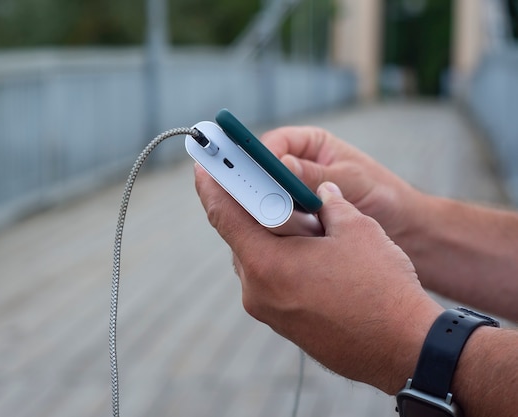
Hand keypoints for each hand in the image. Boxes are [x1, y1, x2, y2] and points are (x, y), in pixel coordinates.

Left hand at [194, 166, 442, 393]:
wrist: (406, 348)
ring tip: (308, 226)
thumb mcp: (356, 229)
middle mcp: (257, 291)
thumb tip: (322, 194)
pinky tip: (315, 256)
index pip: (223, 215)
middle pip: (241, 237)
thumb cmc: (381, 287)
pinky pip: (273, 283)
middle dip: (256, 210)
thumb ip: (330, 204)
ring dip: (274, 238)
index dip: (211, 185)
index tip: (204, 167)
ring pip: (259, 261)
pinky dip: (285, 263)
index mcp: (265, 263)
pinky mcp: (285, 325)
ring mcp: (270, 313)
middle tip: (274, 189)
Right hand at [261, 126, 425, 241]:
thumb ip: (316, 174)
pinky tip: (295, 237)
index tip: (257, 172)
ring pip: (267, 200)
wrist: (403, 228)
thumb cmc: (383, 194)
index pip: (275, 142)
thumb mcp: (351, 180)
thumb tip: (282, 165)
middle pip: (264, 173)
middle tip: (267, 203)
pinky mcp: (297, 220)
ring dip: (275, 211)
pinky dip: (283, 229)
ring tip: (294, 222)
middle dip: (265, 188)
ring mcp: (295, 195)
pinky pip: (277, 222)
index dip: (262, 155)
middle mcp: (299, 167)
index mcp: (311, 145)